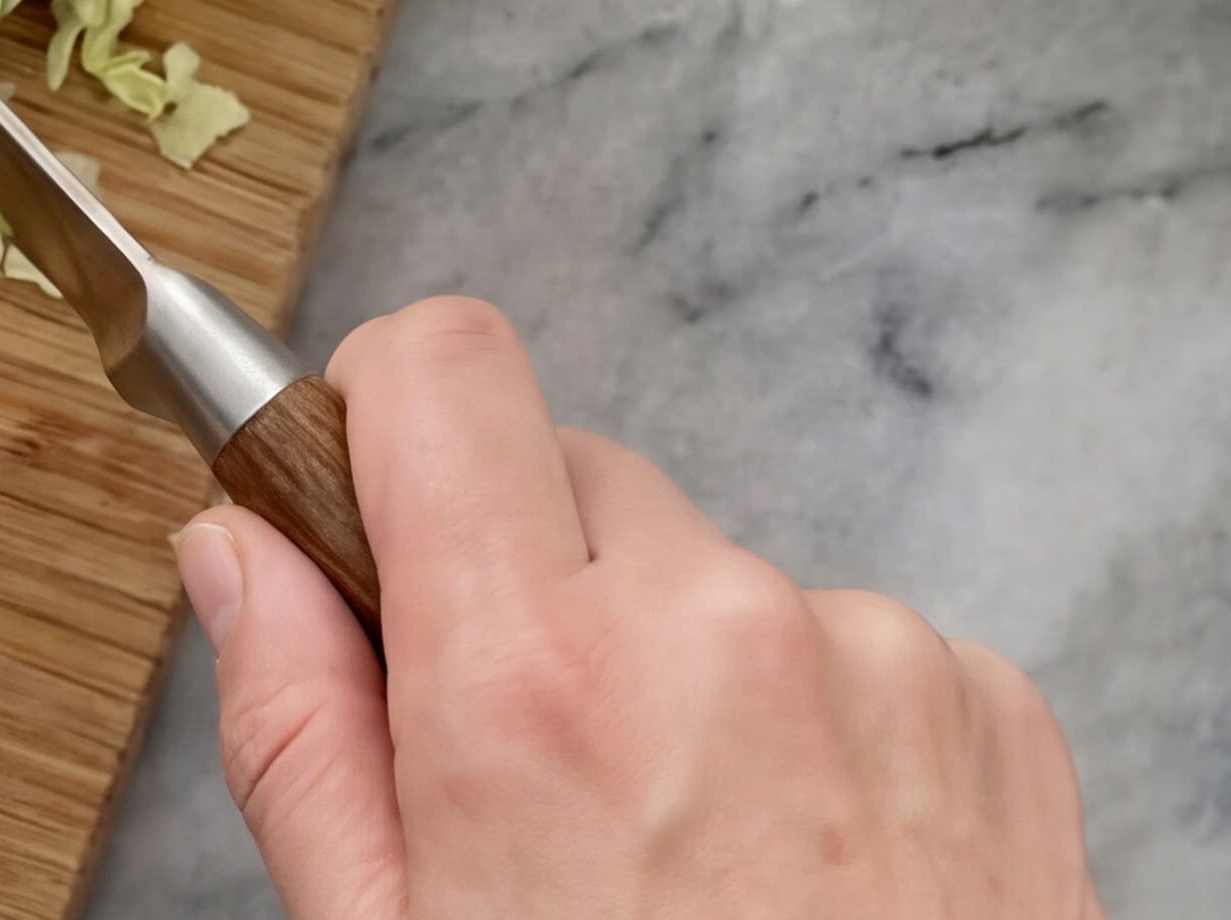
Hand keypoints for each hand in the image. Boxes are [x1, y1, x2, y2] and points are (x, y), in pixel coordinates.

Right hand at [184, 299, 1096, 918]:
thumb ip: (300, 733)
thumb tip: (239, 547)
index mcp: (537, 686)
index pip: (438, 364)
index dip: (384, 420)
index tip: (377, 514)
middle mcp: (713, 632)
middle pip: (575, 480)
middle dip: (538, 596)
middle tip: (544, 792)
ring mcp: (873, 662)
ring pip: (716, 578)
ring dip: (690, 683)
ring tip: (700, 879)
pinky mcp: (991, 712)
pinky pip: (855, 651)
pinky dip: (823, 740)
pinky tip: (808, 890)